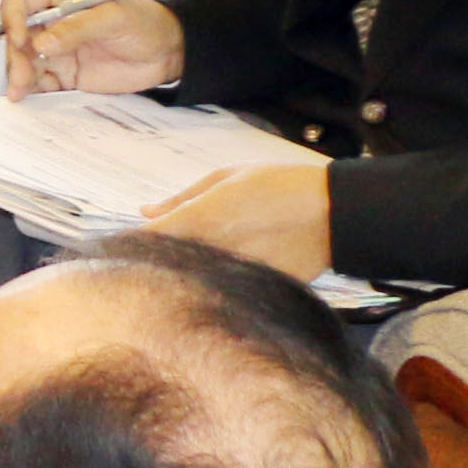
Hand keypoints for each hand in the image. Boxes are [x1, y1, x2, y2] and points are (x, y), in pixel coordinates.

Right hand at [3, 0, 185, 97]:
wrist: (170, 52)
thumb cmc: (147, 23)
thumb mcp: (114, 17)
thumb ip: (77, 28)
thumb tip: (42, 41)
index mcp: (62, 1)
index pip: (23, 4)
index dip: (13, 19)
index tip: (19, 38)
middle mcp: (55, 26)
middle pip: (19, 38)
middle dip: (16, 56)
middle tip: (21, 75)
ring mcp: (60, 52)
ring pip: (26, 63)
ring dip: (19, 76)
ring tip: (20, 90)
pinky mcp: (69, 76)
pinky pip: (42, 83)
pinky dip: (32, 91)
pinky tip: (27, 98)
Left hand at [146, 161, 333, 277]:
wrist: (335, 215)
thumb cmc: (279, 186)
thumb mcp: (227, 177)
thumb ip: (182, 198)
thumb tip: (144, 211)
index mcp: (200, 218)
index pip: (147, 240)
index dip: (134, 244)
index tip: (132, 244)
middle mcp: (211, 249)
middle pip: (167, 264)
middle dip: (161, 260)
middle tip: (169, 251)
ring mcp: (233, 273)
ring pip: (194, 280)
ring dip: (191, 272)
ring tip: (219, 255)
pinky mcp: (255, 289)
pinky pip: (225, 289)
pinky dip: (220, 283)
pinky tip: (236, 268)